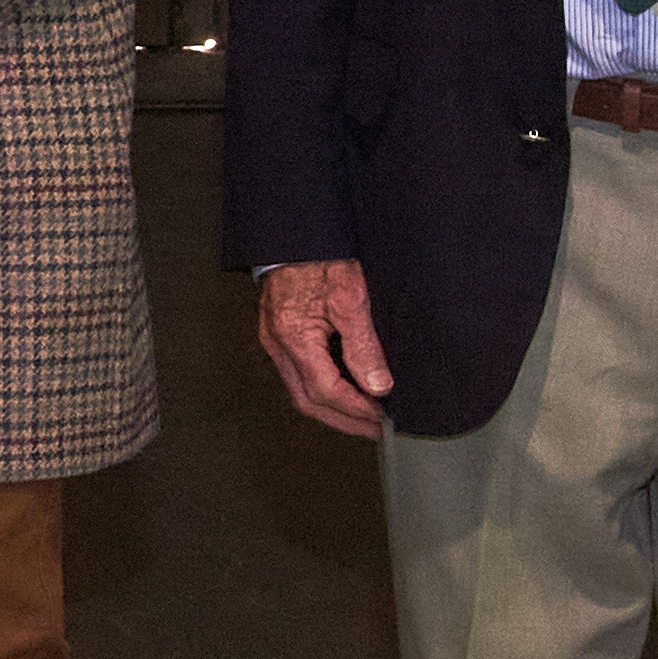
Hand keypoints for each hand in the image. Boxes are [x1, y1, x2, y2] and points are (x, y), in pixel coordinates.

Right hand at [256, 256, 391, 437]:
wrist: (296, 230)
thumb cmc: (318, 255)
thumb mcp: (351, 297)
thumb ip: (364, 345)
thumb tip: (378, 385)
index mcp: (294, 336)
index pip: (326, 392)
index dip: (357, 411)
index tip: (382, 419)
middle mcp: (278, 343)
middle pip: (308, 401)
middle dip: (344, 420)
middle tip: (375, 428)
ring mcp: (274, 338)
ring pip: (301, 390)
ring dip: (333, 406)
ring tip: (364, 412)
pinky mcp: (278, 332)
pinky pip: (298, 372)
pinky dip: (323, 387)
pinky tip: (344, 385)